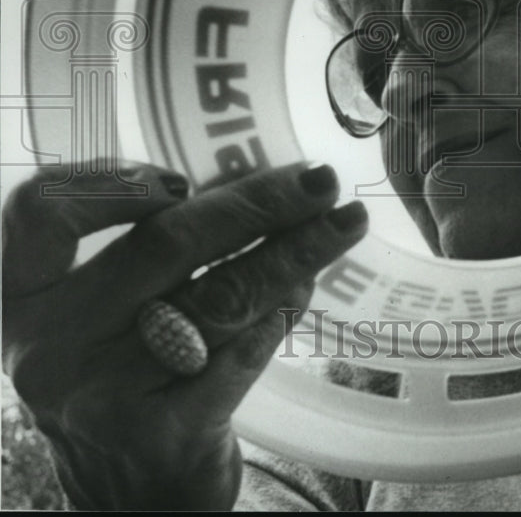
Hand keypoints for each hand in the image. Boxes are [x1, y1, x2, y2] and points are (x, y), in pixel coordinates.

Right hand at [1, 160, 366, 510]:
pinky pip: (244, 351)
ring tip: (346, 222)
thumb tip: (261, 179)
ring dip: (296, 250)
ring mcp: (104, 393)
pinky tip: (308, 287)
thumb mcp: (109, 310)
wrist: (131, 496)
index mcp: (27, 296)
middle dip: (258, 202)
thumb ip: (158, 247)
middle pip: (166, 244)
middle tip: (320, 180)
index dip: (112, 181)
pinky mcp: (164, 433)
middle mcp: (52, 343)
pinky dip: (283, 311)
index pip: (40, 211)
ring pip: (221, 294)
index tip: (183, 178)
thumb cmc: (128, 373)